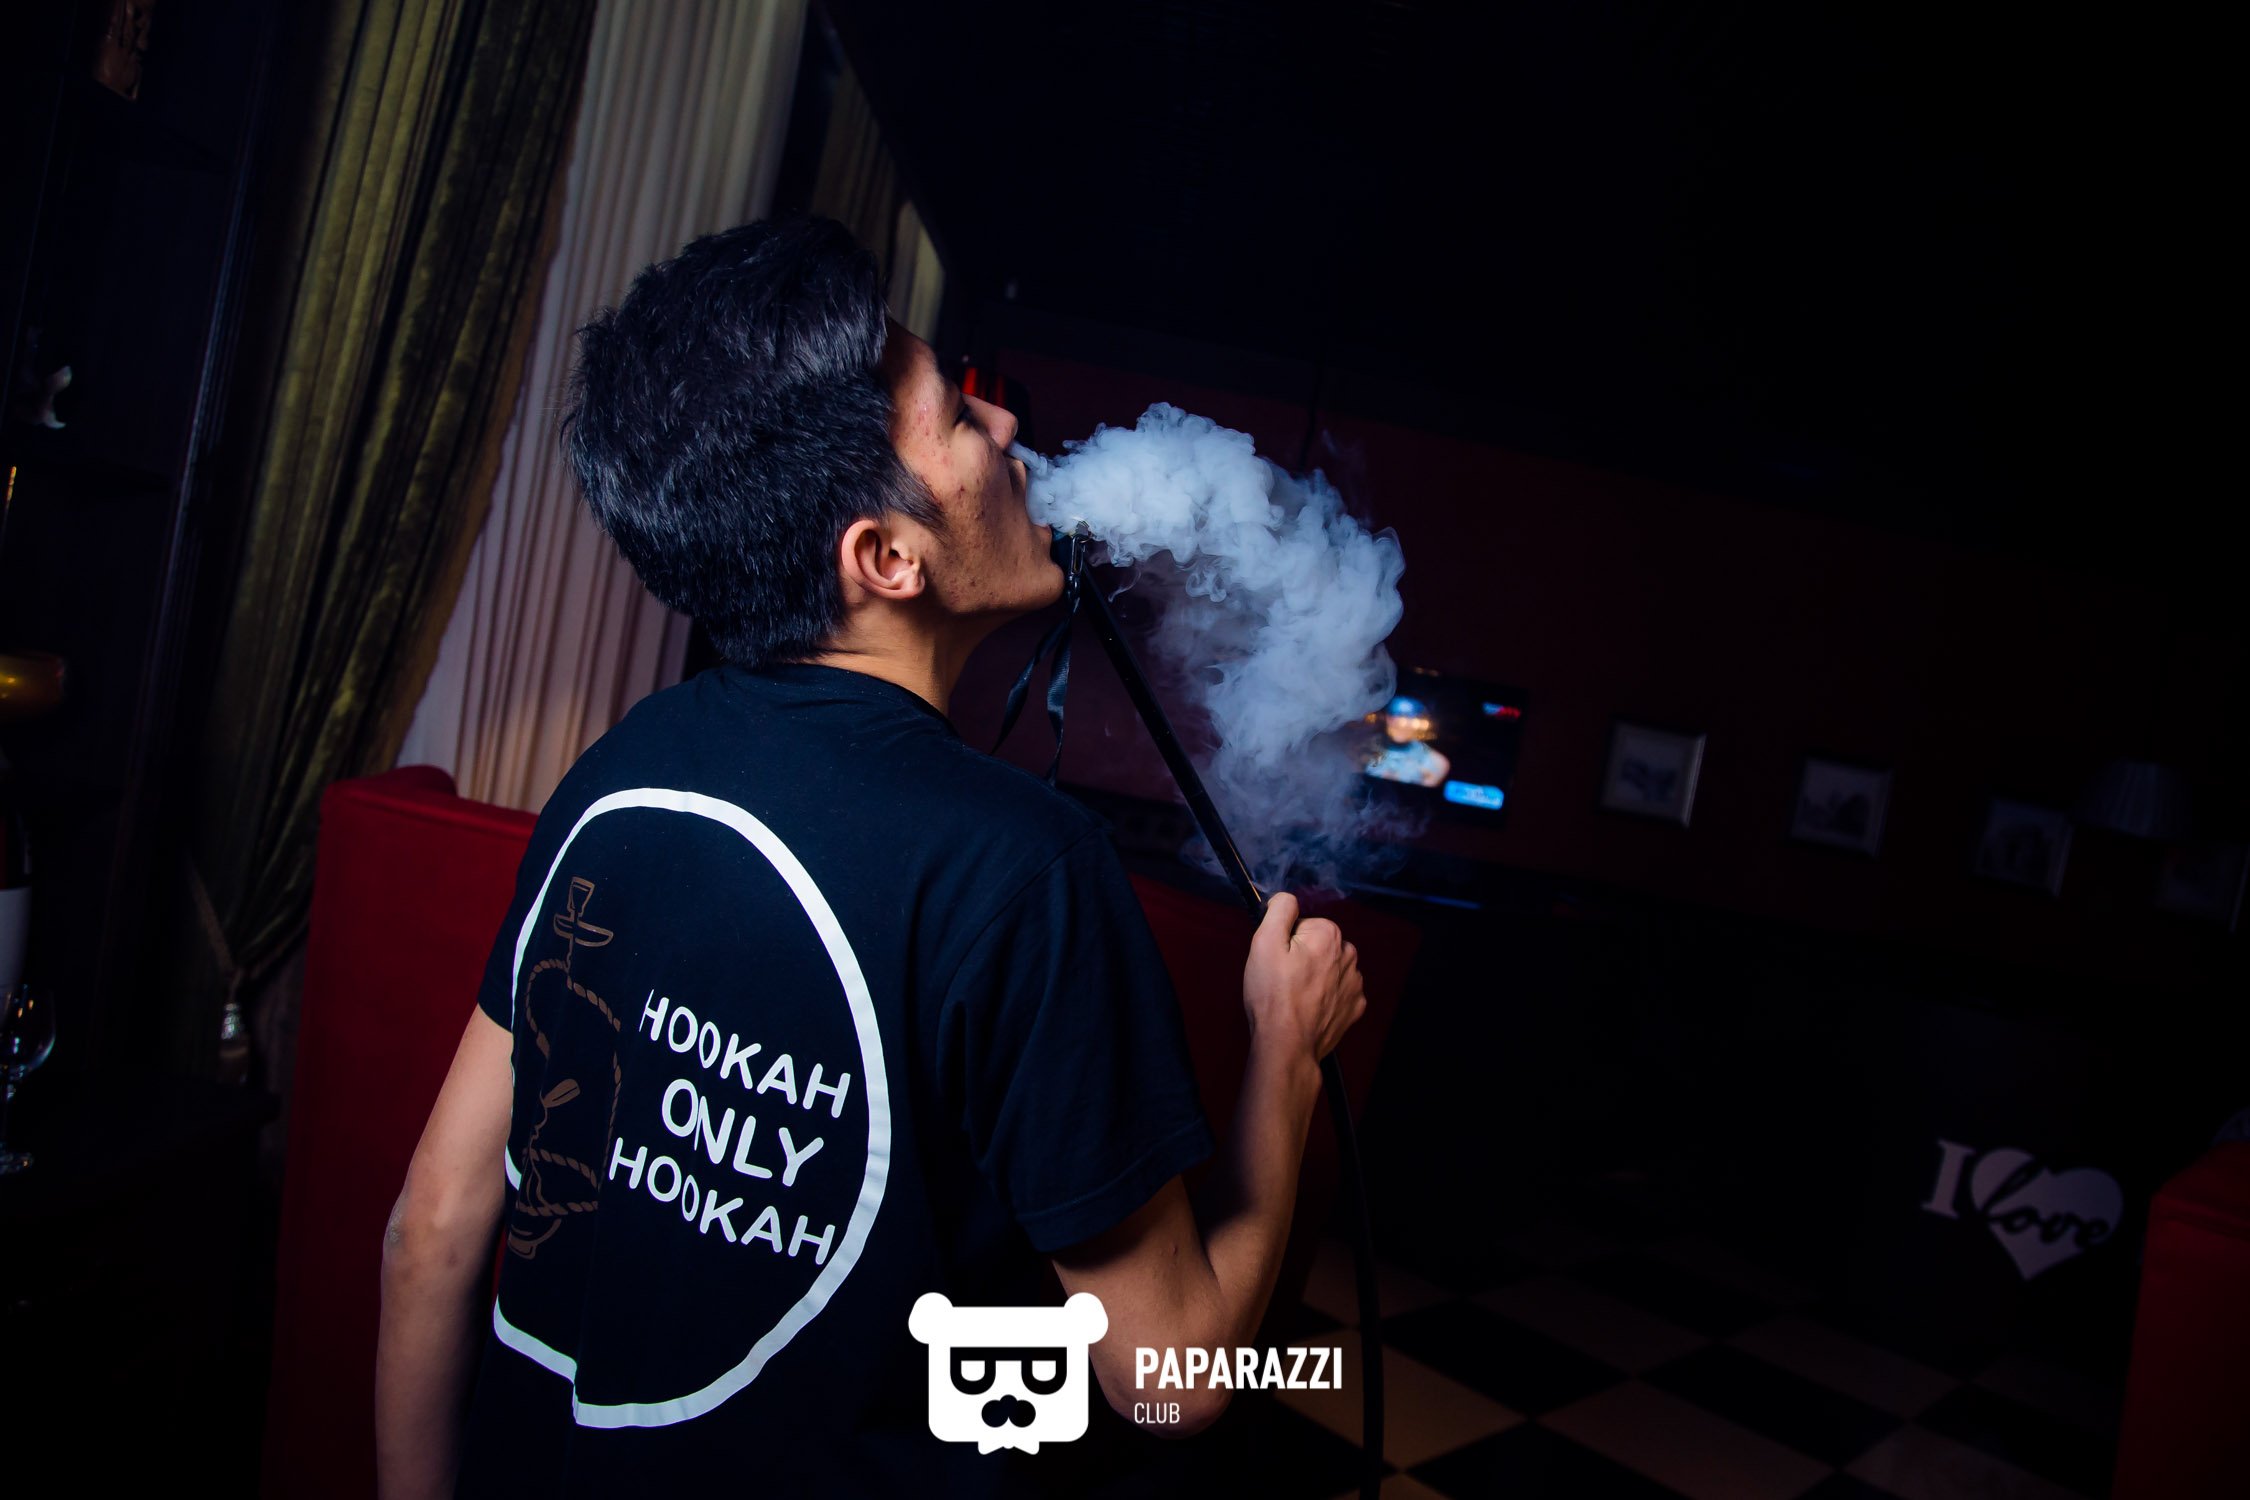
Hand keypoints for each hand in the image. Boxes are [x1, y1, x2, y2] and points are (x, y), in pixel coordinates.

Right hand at [1241, 891, 1365, 1065]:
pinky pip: (1338, 992)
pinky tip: (1308, 1009)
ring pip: (1329, 969)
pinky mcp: (1354, 1007)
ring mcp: (1354, 984)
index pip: (1303, 925)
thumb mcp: (1264, 942)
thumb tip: (1287, 899)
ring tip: (1293, 997)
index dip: (1285, 942)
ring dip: (1314, 978)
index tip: (1277, 961)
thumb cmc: (1273, 996)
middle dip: (1301, 958)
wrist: (1287, 1044)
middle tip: (1282, 980)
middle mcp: (1349, 955)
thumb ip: (1279, 910)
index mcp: (1329, 935)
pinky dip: (1324, 998)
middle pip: (1318, 946)